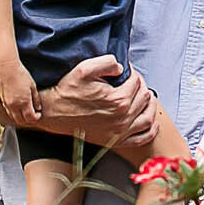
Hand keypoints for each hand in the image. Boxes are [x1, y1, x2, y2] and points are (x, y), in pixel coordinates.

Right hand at [0, 60, 39, 127]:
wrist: (6, 68)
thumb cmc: (20, 74)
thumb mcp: (32, 86)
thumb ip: (36, 99)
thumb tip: (38, 108)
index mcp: (24, 102)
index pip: (30, 118)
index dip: (36, 118)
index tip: (39, 114)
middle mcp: (14, 105)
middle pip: (21, 121)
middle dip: (28, 120)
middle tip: (33, 115)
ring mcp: (7, 104)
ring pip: (14, 118)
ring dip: (21, 118)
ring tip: (26, 112)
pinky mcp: (2, 101)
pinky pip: (9, 112)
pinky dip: (14, 113)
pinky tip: (18, 108)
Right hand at [39, 55, 157, 152]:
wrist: (52, 113)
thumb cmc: (67, 92)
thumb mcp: (84, 69)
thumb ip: (107, 62)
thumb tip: (122, 67)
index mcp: (118, 100)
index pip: (137, 82)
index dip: (133, 73)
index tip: (126, 71)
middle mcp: (122, 118)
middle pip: (144, 97)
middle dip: (140, 86)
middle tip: (132, 81)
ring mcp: (120, 132)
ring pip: (148, 117)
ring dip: (150, 105)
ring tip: (145, 97)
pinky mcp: (115, 141)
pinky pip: (142, 138)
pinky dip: (150, 130)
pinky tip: (151, 121)